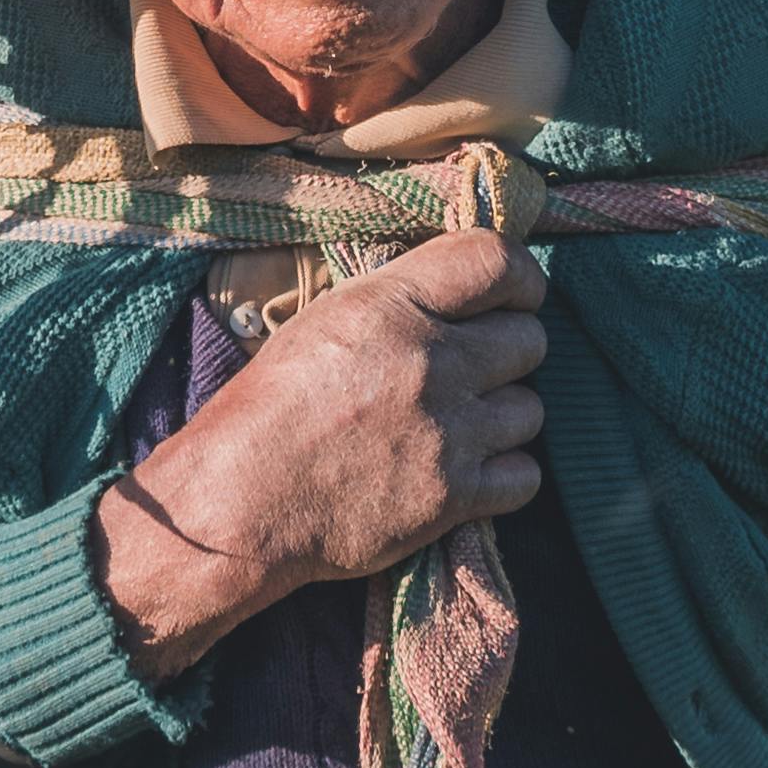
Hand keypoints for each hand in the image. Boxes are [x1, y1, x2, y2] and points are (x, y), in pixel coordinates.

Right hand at [92, 234, 548, 677]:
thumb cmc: (267, 409)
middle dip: (508, 353)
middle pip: (529, 340)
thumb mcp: (323, 322)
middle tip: (473, 372)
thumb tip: (467, 291)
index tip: (516, 296)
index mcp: (391, 306)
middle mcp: (430, 362)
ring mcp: (448, 432)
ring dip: (504, 417)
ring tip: (461, 426)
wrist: (237, 505)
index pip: (498, 262)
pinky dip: (505, 475)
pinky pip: (525, 476)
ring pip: (531, 409)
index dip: (521, 278)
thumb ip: (400, 301)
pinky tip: (469, 470)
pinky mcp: (453, 497)